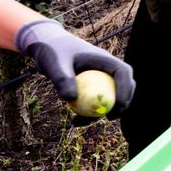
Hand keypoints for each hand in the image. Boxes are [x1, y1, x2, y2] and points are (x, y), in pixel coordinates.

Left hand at [15, 20, 135, 118]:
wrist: (44, 47)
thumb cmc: (52, 50)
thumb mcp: (55, 63)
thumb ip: (63, 78)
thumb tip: (70, 98)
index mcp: (104, 58)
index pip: (123, 73)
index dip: (125, 89)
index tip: (117, 106)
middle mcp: (105, 68)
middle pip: (123, 86)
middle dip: (121, 104)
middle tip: (109, 118)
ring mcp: (99, 78)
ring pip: (109, 97)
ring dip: (99, 112)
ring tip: (78, 123)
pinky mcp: (90, 86)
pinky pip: (95, 101)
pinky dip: (88, 112)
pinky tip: (75, 121)